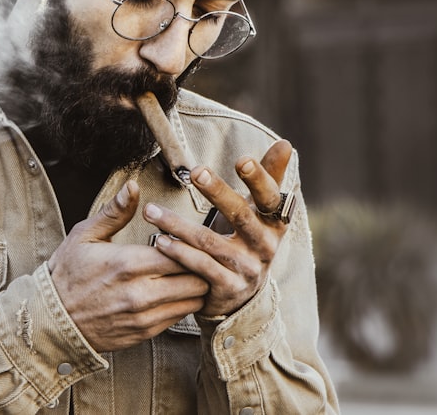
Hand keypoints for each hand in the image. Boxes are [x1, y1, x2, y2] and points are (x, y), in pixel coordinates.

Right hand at [47, 180, 209, 352]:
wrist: (52, 319)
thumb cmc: (67, 274)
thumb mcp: (85, 235)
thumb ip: (115, 212)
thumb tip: (132, 187)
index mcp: (127, 263)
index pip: (181, 253)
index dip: (190, 244)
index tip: (187, 238)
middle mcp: (140, 292)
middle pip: (195, 279)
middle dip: (199, 266)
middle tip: (196, 257)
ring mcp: (143, 316)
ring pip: (193, 301)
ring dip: (195, 287)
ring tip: (188, 275)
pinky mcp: (144, 333)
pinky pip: (179, 318)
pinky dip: (183, 305)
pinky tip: (175, 293)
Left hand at [142, 139, 293, 317]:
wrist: (241, 293)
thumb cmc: (246, 238)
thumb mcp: (259, 211)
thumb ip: (268, 177)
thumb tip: (285, 143)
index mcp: (274, 222)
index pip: (270, 196)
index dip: (259, 179)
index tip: (243, 159)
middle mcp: (265, 245)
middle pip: (240, 214)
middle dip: (217, 192)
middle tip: (196, 172)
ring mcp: (247, 268)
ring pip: (210, 241)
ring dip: (177, 224)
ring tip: (151, 211)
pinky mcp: (228, 287)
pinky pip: (200, 266)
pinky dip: (178, 252)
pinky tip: (159, 240)